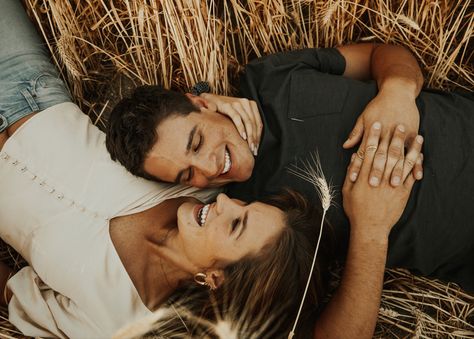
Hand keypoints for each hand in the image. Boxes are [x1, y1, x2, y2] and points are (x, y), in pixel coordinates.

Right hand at [200, 93, 261, 154]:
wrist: (209, 100)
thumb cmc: (224, 111)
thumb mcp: (238, 116)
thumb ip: (245, 124)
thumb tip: (253, 140)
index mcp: (251, 105)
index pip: (258, 123)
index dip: (259, 136)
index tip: (257, 146)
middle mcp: (246, 102)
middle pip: (254, 123)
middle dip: (255, 138)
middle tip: (254, 149)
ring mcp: (237, 103)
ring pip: (248, 121)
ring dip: (250, 135)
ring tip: (250, 145)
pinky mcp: (228, 106)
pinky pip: (237, 118)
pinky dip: (241, 128)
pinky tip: (243, 136)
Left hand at [343, 86, 421, 185]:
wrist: (398, 92)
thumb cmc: (378, 106)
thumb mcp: (364, 118)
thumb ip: (356, 133)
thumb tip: (345, 146)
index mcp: (372, 132)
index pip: (362, 152)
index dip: (357, 166)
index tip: (354, 179)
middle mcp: (385, 134)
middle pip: (379, 156)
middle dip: (376, 171)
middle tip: (373, 186)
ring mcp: (400, 135)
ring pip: (397, 156)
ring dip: (396, 171)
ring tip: (393, 185)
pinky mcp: (413, 133)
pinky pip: (415, 152)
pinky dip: (416, 164)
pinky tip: (417, 176)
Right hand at [343, 122, 420, 238]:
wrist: (370, 227)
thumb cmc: (356, 210)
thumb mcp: (347, 191)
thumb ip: (351, 173)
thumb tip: (354, 158)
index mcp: (364, 175)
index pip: (368, 151)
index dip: (372, 136)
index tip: (375, 124)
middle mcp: (379, 177)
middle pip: (387, 153)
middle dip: (393, 137)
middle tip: (398, 124)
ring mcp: (392, 184)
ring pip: (403, 162)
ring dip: (411, 148)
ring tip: (417, 136)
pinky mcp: (403, 192)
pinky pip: (411, 175)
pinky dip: (417, 164)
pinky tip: (421, 154)